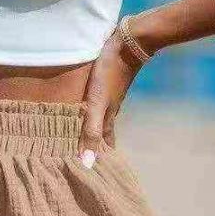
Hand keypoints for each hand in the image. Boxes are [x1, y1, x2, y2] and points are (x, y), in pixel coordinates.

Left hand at [78, 28, 145, 155]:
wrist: (128, 43)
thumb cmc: (109, 74)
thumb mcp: (97, 104)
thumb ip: (90, 131)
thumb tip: (87, 163)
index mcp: (107, 118)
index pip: (103, 144)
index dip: (100, 157)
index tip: (96, 173)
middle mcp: (109, 110)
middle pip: (101, 132)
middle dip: (96, 146)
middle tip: (89, 158)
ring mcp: (110, 96)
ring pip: (101, 118)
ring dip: (93, 129)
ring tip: (86, 138)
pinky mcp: (108, 83)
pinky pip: (99, 104)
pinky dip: (93, 112)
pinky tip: (89, 108)